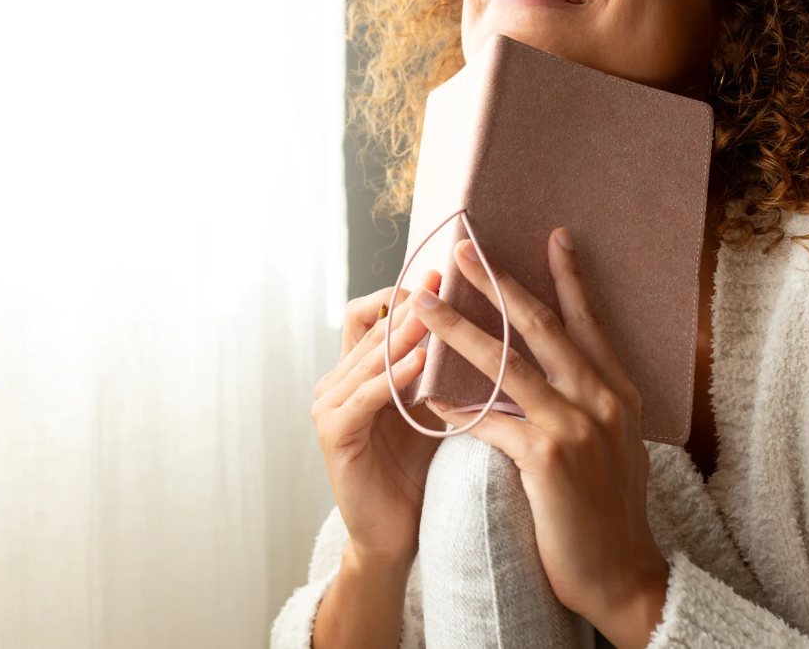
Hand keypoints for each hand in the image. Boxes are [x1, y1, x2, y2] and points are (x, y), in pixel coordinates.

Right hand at [312, 273, 446, 567]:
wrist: (398, 534)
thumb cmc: (420, 469)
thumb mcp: (432, 406)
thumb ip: (439, 366)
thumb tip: (478, 318)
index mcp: (358, 370)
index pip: (372, 313)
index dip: (403, 291)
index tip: (444, 273)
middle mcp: (336, 381)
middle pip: (370, 326)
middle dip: (409, 303)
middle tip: (443, 277)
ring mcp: (330, 406)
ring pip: (368, 356)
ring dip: (403, 333)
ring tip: (436, 311)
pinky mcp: (334, 434)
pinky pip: (364, 396)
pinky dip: (392, 377)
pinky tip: (421, 362)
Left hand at [413, 229, 669, 648]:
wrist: (623, 575)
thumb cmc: (607, 513)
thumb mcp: (612, 444)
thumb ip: (588, 403)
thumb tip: (559, 372)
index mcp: (619, 391)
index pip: (587, 322)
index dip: (569, 277)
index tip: (553, 235)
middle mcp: (602, 399)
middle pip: (541, 326)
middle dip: (497, 284)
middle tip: (463, 250)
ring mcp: (577, 426)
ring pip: (507, 363)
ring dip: (459, 329)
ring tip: (424, 304)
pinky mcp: (549, 458)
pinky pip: (489, 421)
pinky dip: (455, 406)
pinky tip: (425, 393)